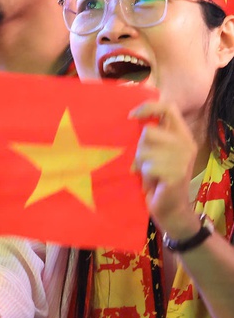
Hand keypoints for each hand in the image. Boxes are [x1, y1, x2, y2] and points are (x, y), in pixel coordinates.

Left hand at [130, 101, 197, 233]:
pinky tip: (152, 183)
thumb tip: (133, 116)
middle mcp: (186, 144)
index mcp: (183, 135)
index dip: (148, 107)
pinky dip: (144, 176)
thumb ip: (154, 135)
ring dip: (141, 164)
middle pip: (148, 131)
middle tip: (146, 163)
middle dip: (140, 148)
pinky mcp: (175, 174)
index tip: (131, 116)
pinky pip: (147, 166)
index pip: (168, 108)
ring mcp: (183, 159)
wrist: (172, 210)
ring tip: (150, 174)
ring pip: (144, 150)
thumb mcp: (159, 152)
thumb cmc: (159, 179)